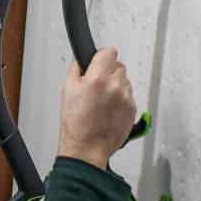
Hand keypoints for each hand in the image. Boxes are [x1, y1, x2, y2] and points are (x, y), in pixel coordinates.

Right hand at [57, 47, 135, 168]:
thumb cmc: (76, 124)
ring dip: (115, 85)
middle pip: (118, 65)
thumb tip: (82, 59)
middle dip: (108, 71)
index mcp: (98, 78)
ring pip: (124, 80)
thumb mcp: (67, 90)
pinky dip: (120, 98)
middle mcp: (115, 86)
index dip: (101, 56)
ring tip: (102, 99)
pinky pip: (128, 95)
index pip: (109, 52)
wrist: (87, 149)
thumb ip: (76, 69)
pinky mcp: (132, 109)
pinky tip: (108, 108)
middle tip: (96, 84)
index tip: (98, 62)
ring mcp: (126, 98)